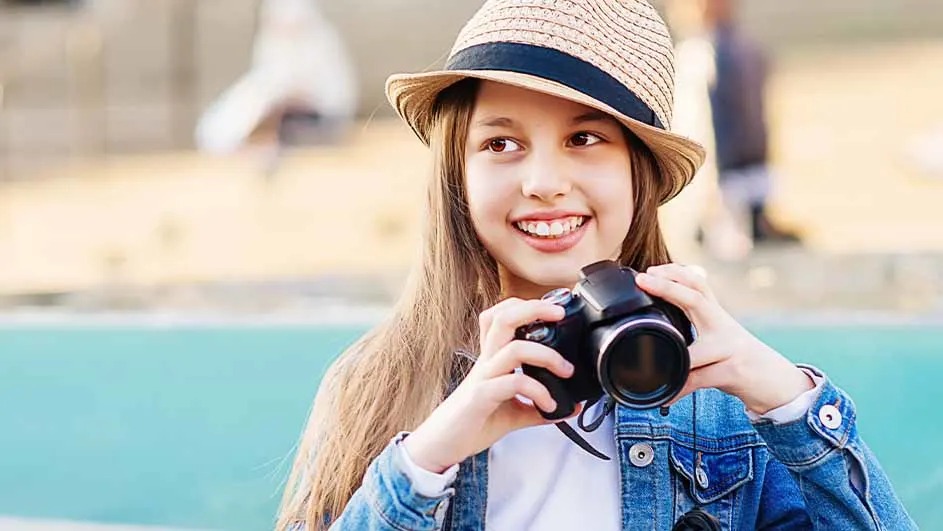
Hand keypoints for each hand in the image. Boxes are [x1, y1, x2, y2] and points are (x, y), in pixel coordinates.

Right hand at [402, 297, 581, 473]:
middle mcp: (487, 361)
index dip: (526, 305)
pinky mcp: (480, 397)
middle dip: (534, 309)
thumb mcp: (513, 413)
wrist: (442, 444)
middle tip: (560, 314)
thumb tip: (569, 406)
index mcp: (492, 358)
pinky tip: (549, 404)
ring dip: (546, 355)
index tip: (555, 310)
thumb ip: (539, 406)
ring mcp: (483, 377)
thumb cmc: (473, 422)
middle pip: (504, 318)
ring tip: (565, 370)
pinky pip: (513, 384)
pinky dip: (538, 391)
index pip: (502, 316)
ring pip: (513, 348)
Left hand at [634, 264, 813, 414]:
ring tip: (644, 352)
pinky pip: (700, 379)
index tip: (649, 270)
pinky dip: (680, 387)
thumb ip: (696, 327)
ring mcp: (731, 349)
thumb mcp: (719, 338)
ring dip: (671, 353)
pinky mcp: (734, 372)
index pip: (698, 285)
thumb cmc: (741, 360)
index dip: (674, 273)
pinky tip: (668, 395)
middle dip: (668, 286)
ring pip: (695, 349)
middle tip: (644, 279)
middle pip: (697, 298)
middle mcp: (725, 326)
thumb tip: (659, 329)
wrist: (778, 383)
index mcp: (717, 316)